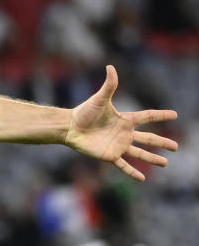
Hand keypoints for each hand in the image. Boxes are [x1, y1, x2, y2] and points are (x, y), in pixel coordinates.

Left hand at [65, 65, 177, 180]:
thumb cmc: (84, 112)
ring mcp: (118, 145)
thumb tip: (111, 66)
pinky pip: (123, 165)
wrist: (70, 127)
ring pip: (140, 153)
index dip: (160, 115)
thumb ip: (109, 85)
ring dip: (153, 158)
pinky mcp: (109, 155)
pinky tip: (143, 178)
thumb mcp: (100, 98)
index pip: (147, 117)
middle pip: (148, 138)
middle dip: (162, 142)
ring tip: (166, 163)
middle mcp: (124, 133)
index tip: (175, 115)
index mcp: (124, 119)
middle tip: (176, 146)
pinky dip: (132, 172)